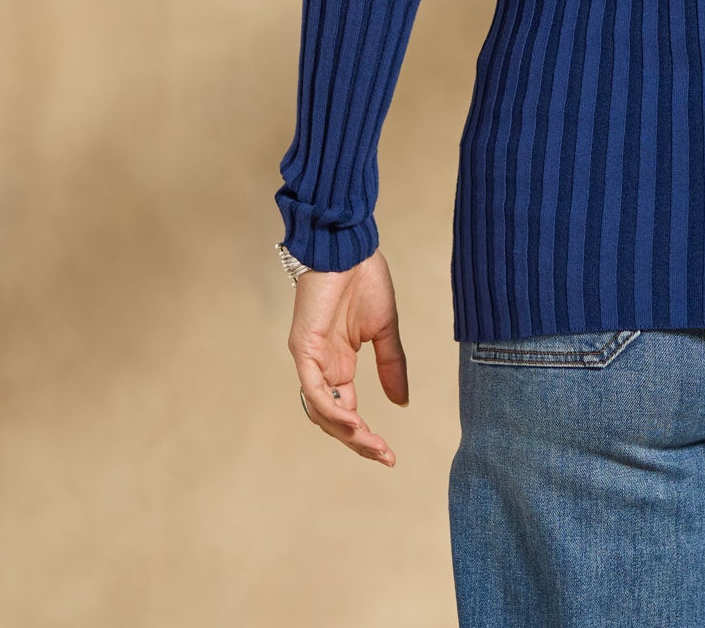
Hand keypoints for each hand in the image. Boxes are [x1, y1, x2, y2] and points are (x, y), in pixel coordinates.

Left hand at [287, 250, 409, 465]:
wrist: (350, 248)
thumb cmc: (365, 280)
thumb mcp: (384, 330)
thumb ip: (391, 365)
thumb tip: (401, 403)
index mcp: (339, 364)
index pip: (349, 411)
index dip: (366, 435)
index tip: (389, 455)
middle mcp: (321, 367)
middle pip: (334, 419)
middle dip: (358, 442)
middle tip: (384, 456)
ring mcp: (310, 359)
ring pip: (321, 411)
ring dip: (346, 432)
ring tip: (372, 445)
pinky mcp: (303, 348)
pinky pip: (313, 388)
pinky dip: (331, 408)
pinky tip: (353, 421)